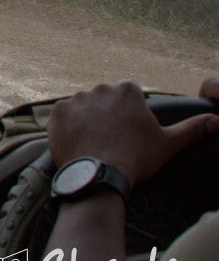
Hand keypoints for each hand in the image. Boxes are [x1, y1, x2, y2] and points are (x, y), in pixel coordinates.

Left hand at [46, 79, 218, 186]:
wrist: (100, 172)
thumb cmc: (136, 157)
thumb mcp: (169, 142)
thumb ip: (193, 128)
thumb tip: (217, 121)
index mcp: (127, 90)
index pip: (127, 98)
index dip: (128, 117)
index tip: (129, 133)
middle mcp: (99, 88)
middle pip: (104, 101)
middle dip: (107, 117)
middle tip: (112, 141)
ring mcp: (76, 99)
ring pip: (83, 108)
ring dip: (87, 121)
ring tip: (95, 144)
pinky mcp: (57, 112)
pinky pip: (63, 116)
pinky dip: (69, 128)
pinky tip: (79, 143)